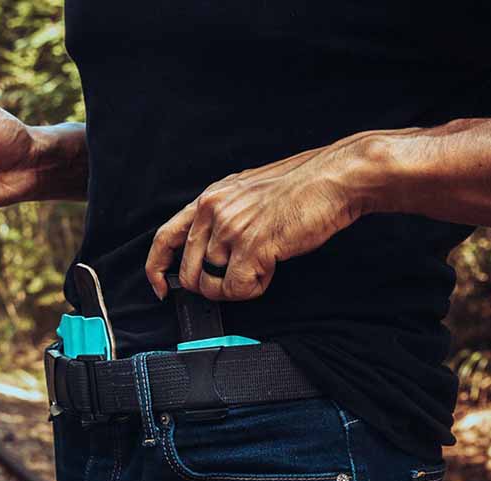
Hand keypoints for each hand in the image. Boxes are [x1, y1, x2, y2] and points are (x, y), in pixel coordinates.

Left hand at [145, 134, 380, 300]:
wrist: (334, 179)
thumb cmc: (299, 188)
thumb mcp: (246, 194)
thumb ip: (222, 219)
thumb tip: (210, 254)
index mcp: (209, 198)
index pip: (164, 237)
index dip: (156, 268)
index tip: (160, 286)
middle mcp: (213, 211)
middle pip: (189, 271)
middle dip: (209, 287)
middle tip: (235, 280)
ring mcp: (231, 228)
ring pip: (211, 283)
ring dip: (237, 286)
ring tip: (262, 266)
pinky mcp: (252, 246)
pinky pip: (236, 289)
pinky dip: (252, 289)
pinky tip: (269, 270)